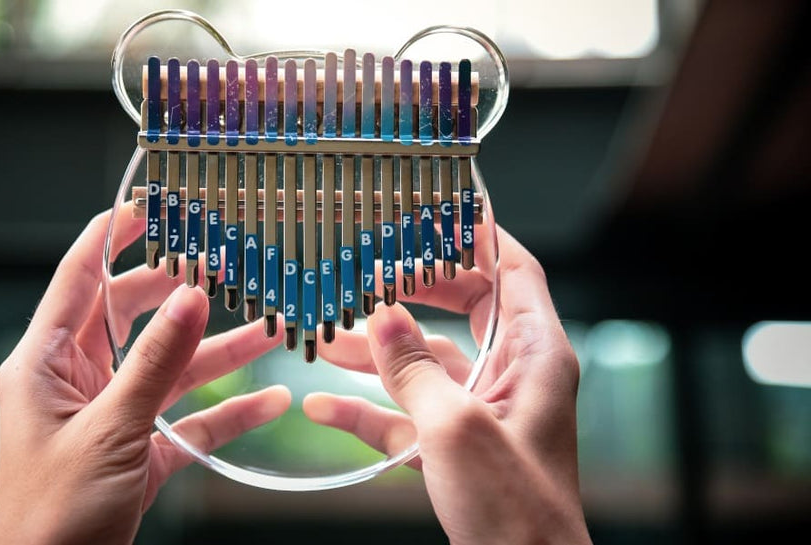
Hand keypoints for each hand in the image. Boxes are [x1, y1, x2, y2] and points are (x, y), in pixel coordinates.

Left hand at [0, 207, 287, 544]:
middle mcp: (76, 380)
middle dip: (182, 295)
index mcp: (45, 362)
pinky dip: (225, 412)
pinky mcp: (137, 451)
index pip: (79, 279)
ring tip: (268, 330)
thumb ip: (154, 364)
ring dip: (217, 352)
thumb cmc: (52, 515)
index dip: (110, 237)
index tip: (149, 207)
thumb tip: (191, 298)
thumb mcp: (109, 430)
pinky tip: (267, 402)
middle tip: (228, 267)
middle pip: (134, 318)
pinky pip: (186, 419)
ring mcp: (110, 415)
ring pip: (169, 369)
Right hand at [306, 229, 590, 544]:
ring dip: (376, 352)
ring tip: (324, 337)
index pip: (514, 270)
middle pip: (463, 309)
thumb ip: (415, 369)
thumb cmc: (516, 511)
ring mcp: (482, 411)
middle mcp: (513, 375)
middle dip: (411, 291)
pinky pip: (408, 412)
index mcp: (536, 356)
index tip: (435, 210)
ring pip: (426, 363)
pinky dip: (369, 407)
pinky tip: (323, 404)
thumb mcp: (457, 429)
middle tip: (368, 271)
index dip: (479, 235)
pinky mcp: (456, 446)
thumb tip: (381, 319)